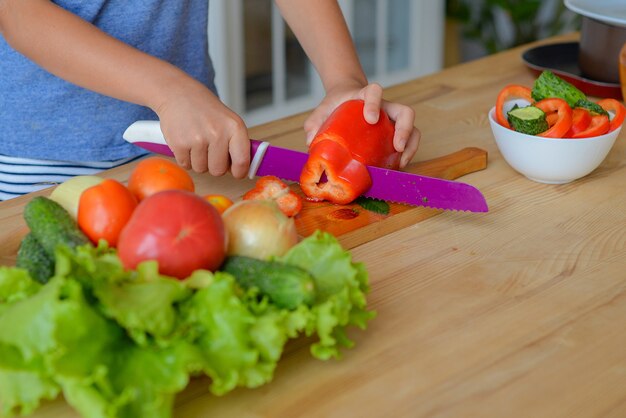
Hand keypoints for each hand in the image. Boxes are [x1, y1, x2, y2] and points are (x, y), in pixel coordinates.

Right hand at [154, 76, 250, 178]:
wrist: (178, 94)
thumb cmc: (206, 110)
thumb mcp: (229, 121)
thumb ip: (237, 144)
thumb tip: (241, 169)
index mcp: (235, 128)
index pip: (242, 162)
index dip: (239, 171)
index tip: (236, 171)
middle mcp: (217, 133)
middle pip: (218, 171)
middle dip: (214, 165)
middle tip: (210, 150)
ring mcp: (197, 139)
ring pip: (201, 169)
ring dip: (199, 161)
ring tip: (197, 143)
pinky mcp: (179, 144)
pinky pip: (186, 165)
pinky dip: (186, 158)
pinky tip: (186, 142)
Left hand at [304, 82, 420, 167]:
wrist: (343, 99)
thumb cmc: (334, 106)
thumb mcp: (321, 112)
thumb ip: (314, 124)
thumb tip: (310, 143)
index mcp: (365, 96)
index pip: (374, 91)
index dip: (375, 103)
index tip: (371, 119)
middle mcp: (385, 106)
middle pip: (404, 111)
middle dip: (404, 129)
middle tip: (397, 147)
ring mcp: (392, 119)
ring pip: (412, 128)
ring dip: (411, 145)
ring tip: (401, 162)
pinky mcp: (395, 132)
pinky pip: (409, 140)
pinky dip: (407, 154)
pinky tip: (397, 166)